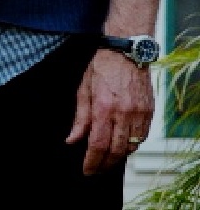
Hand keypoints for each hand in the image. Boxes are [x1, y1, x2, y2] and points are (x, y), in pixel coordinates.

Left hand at [65, 49, 154, 174]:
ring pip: (131, 146)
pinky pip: (142, 137)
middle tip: (96, 169)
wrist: (126, 52)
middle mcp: (123, 113)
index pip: (98, 144)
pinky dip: (132, 145)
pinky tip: (122, 145)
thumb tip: (72, 139)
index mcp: (103, 107)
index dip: (92, 161)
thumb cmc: (101, 67)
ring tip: (107, 158)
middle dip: (105, 164)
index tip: (87, 169)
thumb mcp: (83, 89)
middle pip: (116, 150)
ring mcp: (139, 113)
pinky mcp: (149, 112)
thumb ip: (79, 118)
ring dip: (119, 156)